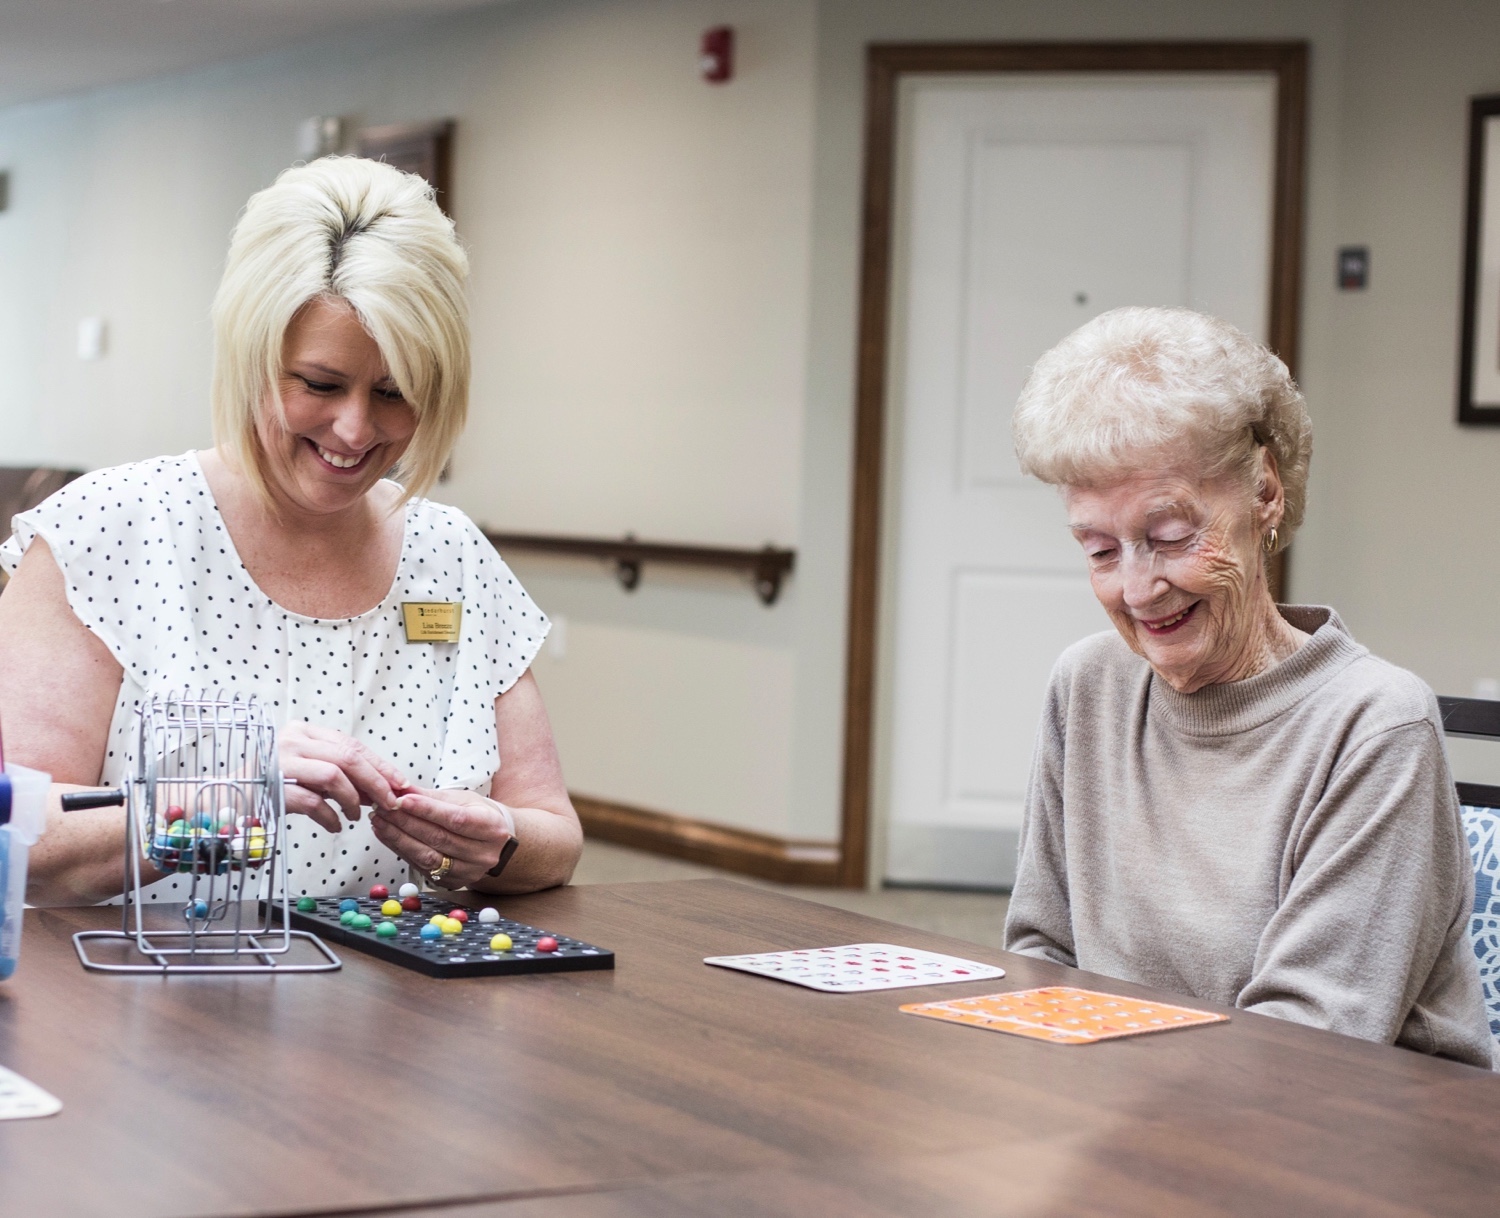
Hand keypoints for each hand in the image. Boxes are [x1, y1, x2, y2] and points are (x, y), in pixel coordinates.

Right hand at [278, 721, 407, 833]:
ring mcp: (280, 761)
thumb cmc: (273, 787)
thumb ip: (341, 775)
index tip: (399, 783)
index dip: (379, 765)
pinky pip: (312, 801)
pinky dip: (330, 817)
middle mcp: (291, 739)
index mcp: (303, 731)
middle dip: (376, 781)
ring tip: (356, 816)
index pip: (351, 744)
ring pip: (333, 775)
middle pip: (348, 756)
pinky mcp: (271, 786)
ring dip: (353, 800)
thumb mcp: (309, 773)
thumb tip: (382, 789)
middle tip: (390, 802)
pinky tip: (335, 826)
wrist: (228, 801)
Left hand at [369, 788, 515, 889]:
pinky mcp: (452, 882)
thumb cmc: (478, 816)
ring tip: (379, 822)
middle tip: (383, 808)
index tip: (402, 799)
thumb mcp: (463, 800)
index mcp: (491, 827)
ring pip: (427, 856)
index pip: (456, 819)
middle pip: (439, 838)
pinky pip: (422, 866)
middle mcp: (483, 853)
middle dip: (406, 822)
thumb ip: (432, 797)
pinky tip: (388, 837)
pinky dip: (401, 850)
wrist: (497, 845)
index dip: (427, 810)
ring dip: (398, 838)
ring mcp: (468, 871)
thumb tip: (401, 789)